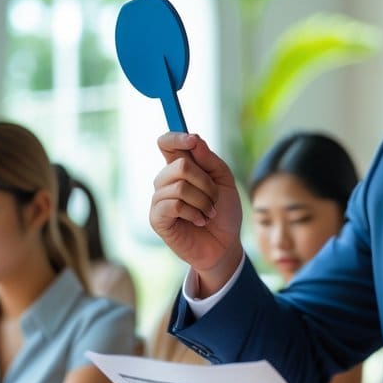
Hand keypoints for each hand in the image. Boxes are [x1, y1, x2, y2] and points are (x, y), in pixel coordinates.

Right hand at [149, 133, 243, 293]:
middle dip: (206, 182)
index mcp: (180, 169)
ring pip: (180, 186)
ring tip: (208, 213)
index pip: (167, 144)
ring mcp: (159, 200)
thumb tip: (194, 139)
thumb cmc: (224, 213)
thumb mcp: (225, 182)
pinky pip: (174, 205)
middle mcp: (165, 181)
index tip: (192, 140)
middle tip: (214, 199)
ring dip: (203, 201)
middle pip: (180, 164)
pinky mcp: (157, 218)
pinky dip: (193, 212)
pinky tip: (199, 221)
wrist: (225, 245)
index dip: (176, 137)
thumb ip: (210, 160)